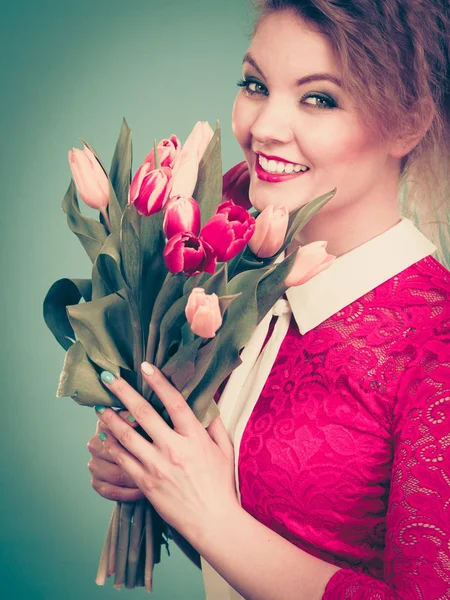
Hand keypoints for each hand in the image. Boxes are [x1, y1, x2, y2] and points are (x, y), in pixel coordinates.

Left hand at [94, 363, 238, 546]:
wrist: (212, 521)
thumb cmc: (221, 485)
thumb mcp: (225, 450)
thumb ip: (215, 424)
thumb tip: (208, 402)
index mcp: (194, 437)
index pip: (174, 402)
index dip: (159, 381)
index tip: (145, 366)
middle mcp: (173, 448)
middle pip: (143, 413)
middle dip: (123, 392)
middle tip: (108, 378)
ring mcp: (157, 466)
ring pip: (127, 436)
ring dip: (110, 418)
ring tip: (98, 406)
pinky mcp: (146, 483)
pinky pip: (123, 460)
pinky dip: (111, 446)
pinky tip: (103, 436)